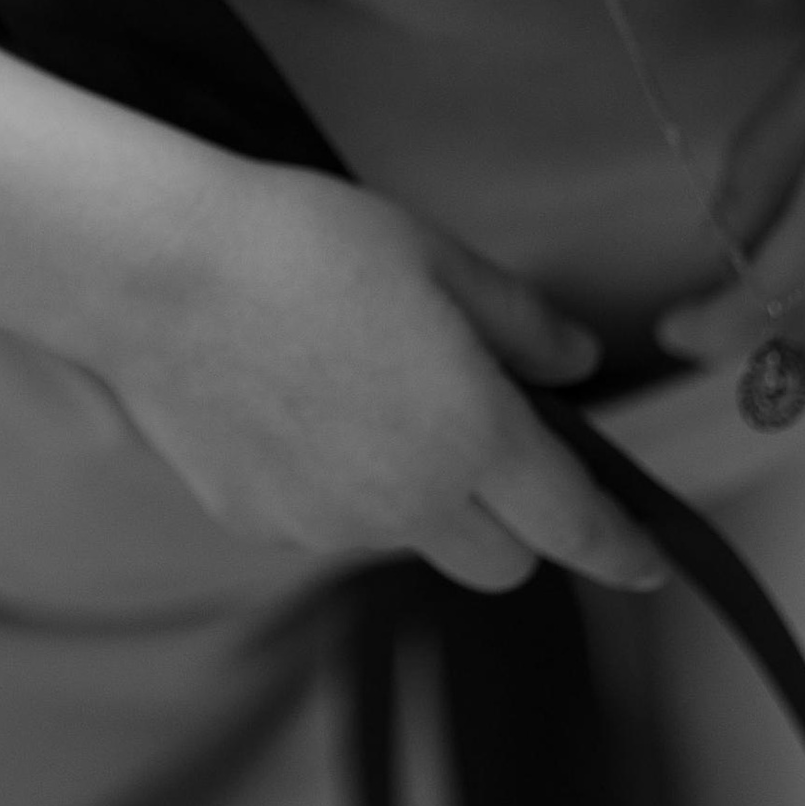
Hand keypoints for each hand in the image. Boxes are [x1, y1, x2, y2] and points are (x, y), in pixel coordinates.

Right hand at [109, 165, 666, 593]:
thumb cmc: (302, 242)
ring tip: (371, 398)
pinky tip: (302, 410)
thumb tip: (576, 363)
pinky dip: (343, 491)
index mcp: (472, 436)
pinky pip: (332, 527)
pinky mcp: (260, 525)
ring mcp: (328, 526)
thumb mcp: (436, 258)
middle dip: (520, 521)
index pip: (574, 523)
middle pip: (502, 563)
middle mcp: (408, 502)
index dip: (621, 548)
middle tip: (492, 438)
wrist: (155, 271)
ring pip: (413, 542)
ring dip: (424, 501)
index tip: (649, 562)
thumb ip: (521, 323)